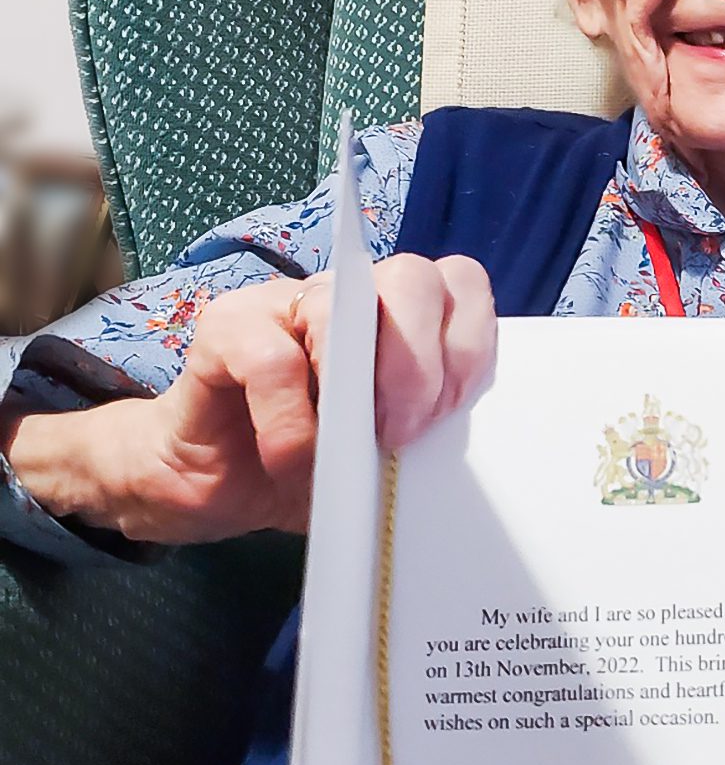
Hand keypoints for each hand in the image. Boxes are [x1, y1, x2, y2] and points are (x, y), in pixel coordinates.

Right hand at [18, 254, 495, 543]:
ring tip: (347, 455)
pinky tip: (290, 459)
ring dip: (355, 390)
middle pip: (412, 277)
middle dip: (420, 364)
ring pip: (341, 306)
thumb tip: (452, 442)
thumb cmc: (313, 467)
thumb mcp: (384, 458)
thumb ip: (420, 431)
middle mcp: (350, 294)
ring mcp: (286, 301)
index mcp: (401, 316)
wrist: (217, 486)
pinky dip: (289, 419)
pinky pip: (270, 359)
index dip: (468, 344)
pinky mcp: (226, 328)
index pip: (460, 283)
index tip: (451, 414)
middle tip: (403, 434)